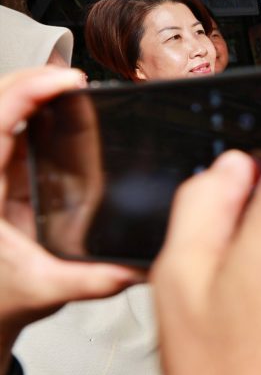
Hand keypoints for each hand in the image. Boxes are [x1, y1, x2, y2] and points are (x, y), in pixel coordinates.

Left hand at [0, 67, 140, 374]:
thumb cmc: (5, 295)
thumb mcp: (46, 289)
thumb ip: (90, 280)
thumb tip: (134, 266)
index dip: (30, 91)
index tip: (68, 83)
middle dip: (33, 80)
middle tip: (73, 79)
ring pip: (4, 111)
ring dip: (33, 91)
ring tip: (69, 86)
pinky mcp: (7, 174)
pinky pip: (16, 127)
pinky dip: (36, 108)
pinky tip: (60, 105)